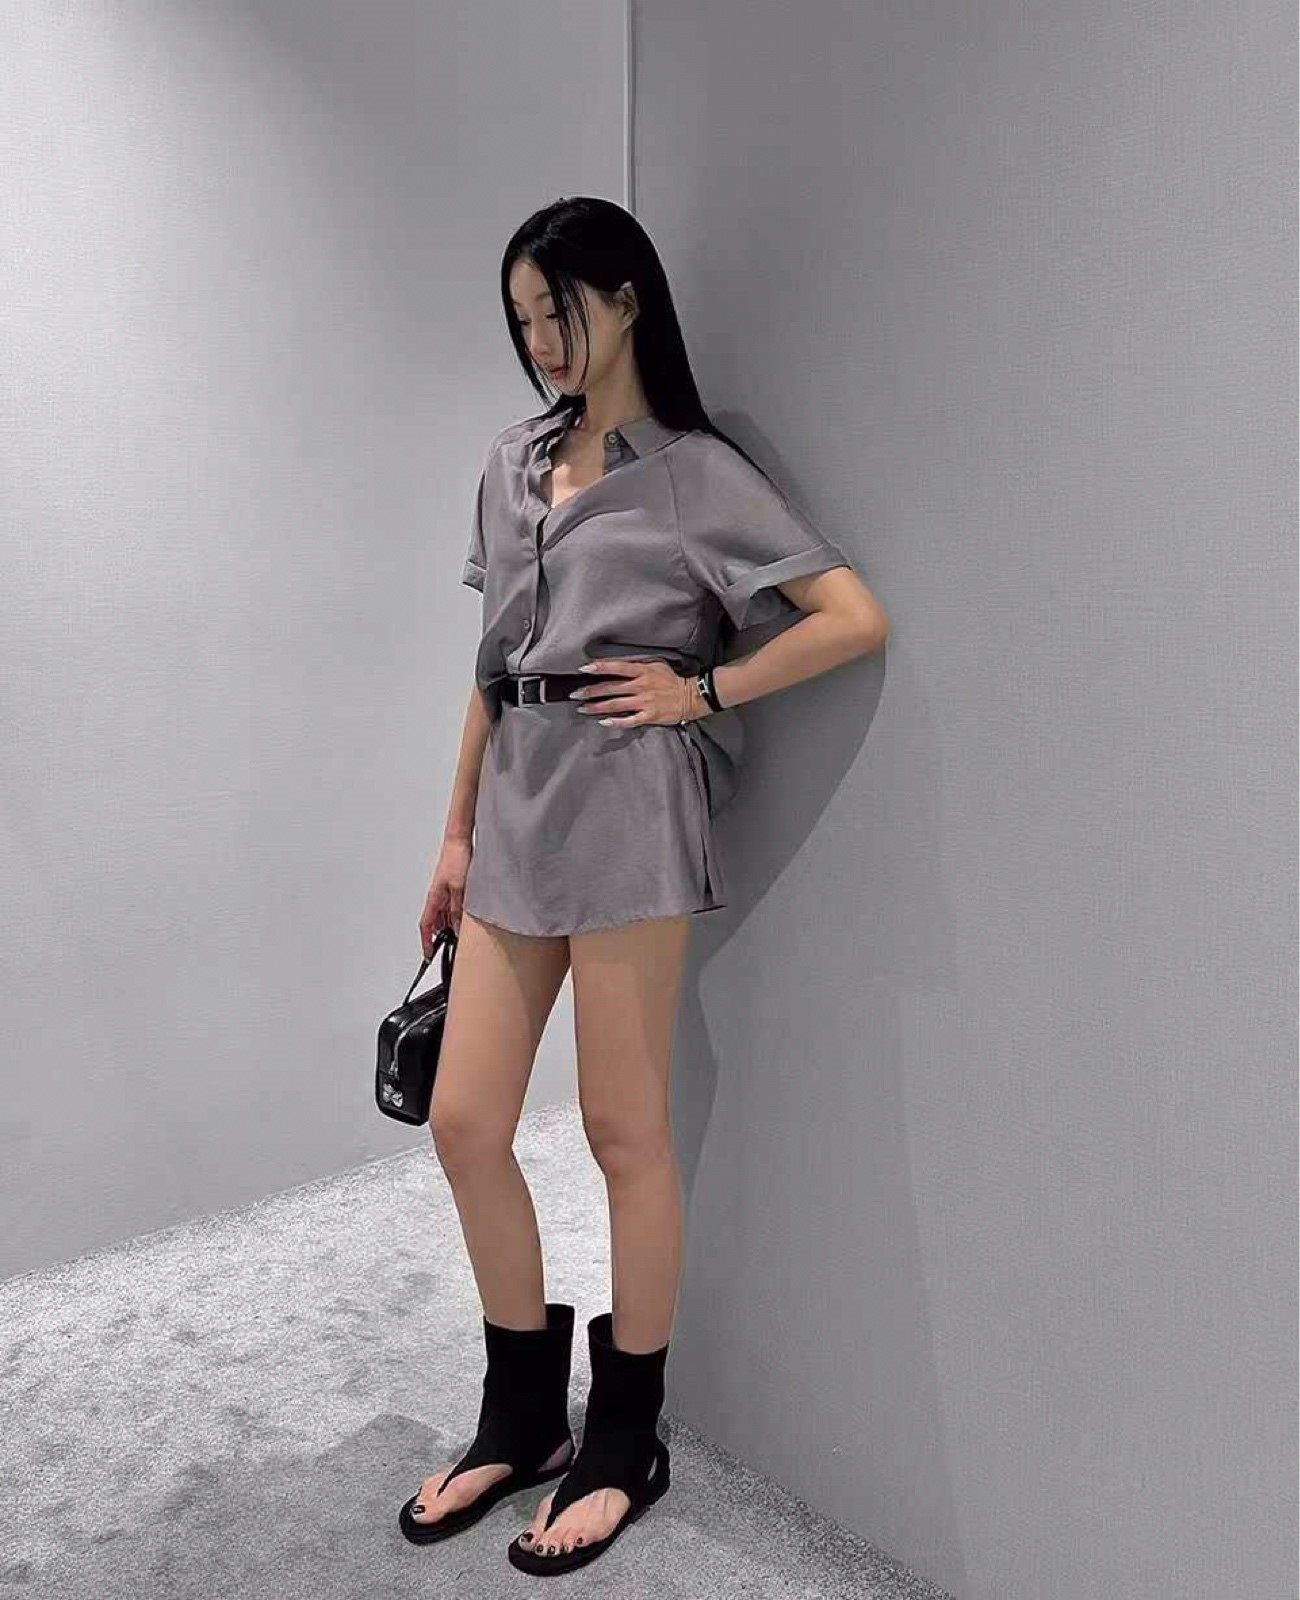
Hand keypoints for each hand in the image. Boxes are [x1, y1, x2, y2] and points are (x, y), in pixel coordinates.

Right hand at [419, 836, 471, 953]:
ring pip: (444, 916)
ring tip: (461, 935)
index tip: (428, 954)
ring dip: (450, 925)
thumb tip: (457, 927)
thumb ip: (458, 910)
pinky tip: (466, 917)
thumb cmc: (456, 859)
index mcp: (433, 899)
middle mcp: (437, 896)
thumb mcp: (459, 889)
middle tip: (450, 947)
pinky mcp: (453, 886)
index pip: (426, 926)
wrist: (460, 842)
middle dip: (440, 936)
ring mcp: (445, 891)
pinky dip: (457, 915)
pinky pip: (452, 907)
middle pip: (435, 923)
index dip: (426, 941)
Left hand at [570, 659, 705, 726]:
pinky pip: (629, 720)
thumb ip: (638, 664)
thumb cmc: (671, 680)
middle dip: (590, 691)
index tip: (584, 668)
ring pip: (616, 705)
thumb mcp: (656, 665)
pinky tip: (603, 722)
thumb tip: (618, 665)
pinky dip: (615, 722)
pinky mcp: (649, 716)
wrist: (691, 696)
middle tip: (575, 694)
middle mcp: (641, 686)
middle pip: (611, 688)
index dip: (600, 667)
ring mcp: (645, 702)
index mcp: (642, 671)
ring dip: (597, 707)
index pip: (617, 667)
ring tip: (582, 708)